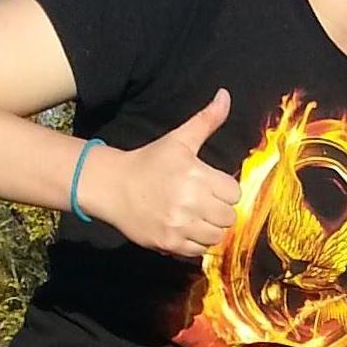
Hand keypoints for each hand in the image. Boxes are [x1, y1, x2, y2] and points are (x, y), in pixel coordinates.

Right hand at [87, 91, 240, 257]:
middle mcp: (189, 202)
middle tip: (204, 203)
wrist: (112, 186)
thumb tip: (225, 95)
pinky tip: (185, 229)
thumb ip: (206, 121)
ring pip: (216, 236)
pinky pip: (198, 251)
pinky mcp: (168, 243)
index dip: (225, 190)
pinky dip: (196, 243)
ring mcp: (178, 225)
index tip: (211, 186)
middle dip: (220, 210)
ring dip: (211, 229)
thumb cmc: (149, 161)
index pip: (234, 192)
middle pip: (229, 216)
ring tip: (196, 217)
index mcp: (196, 175)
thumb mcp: (179, 139)